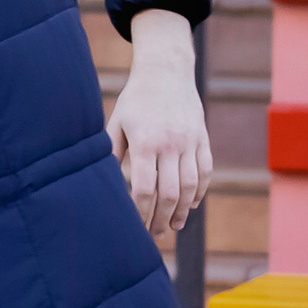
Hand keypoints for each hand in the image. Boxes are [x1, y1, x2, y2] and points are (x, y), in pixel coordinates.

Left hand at [108, 9, 212, 246]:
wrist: (166, 72)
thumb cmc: (135, 100)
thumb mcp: (117, 122)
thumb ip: (111, 152)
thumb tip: (102, 183)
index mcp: (145, 141)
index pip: (144, 187)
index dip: (141, 212)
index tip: (135, 226)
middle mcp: (170, 143)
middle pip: (169, 192)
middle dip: (161, 218)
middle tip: (154, 234)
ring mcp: (190, 141)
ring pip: (190, 185)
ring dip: (182, 210)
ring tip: (173, 226)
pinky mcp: (202, 138)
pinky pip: (205, 170)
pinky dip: (199, 190)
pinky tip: (190, 204)